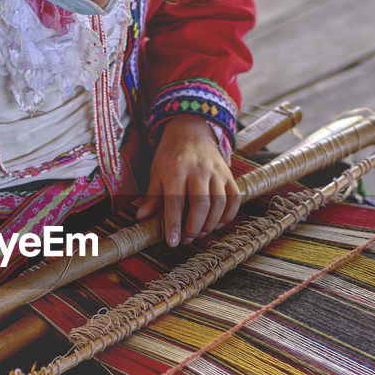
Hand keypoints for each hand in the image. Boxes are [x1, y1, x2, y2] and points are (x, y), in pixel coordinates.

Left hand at [136, 117, 239, 246]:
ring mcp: (215, 172)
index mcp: (175, 170)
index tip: (173, 242)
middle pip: (200, 204)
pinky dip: (228, 215)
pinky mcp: (228, 175)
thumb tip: (141, 218)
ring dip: (210, 223)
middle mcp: (198, 170)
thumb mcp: (156, 173)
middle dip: (194, 226)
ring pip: (219, 203)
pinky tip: (217, 224)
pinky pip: (233, 198)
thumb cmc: (170, 156)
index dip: (174, 224)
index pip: (175, 201)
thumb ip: (152, 197)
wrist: (190, 132)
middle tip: (187, 240)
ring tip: (200, 233)